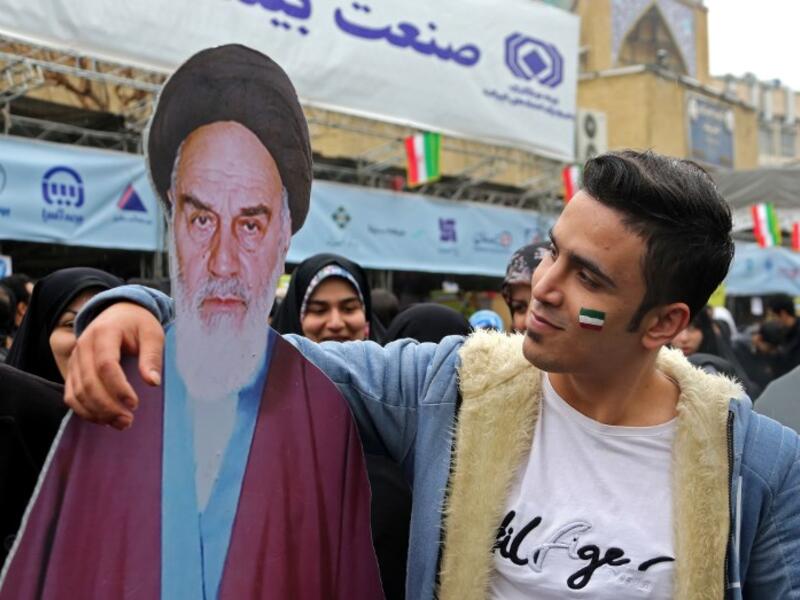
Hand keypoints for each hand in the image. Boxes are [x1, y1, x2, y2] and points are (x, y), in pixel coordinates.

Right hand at [64, 302, 163, 429]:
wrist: (119, 312)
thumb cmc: (138, 324)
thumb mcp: (152, 334)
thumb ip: (152, 356)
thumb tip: (153, 383)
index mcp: (104, 333)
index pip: (106, 365)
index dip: (118, 388)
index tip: (134, 404)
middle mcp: (83, 345)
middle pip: (89, 382)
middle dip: (107, 406)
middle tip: (128, 421)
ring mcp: (75, 359)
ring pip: (77, 392)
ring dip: (96, 412)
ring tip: (120, 424)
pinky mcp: (73, 370)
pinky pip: (71, 394)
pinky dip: (84, 410)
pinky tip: (103, 420)